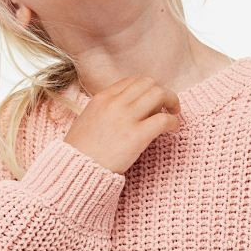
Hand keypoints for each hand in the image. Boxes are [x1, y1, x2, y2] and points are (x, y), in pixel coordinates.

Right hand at [64, 75, 181, 173]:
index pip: (132, 81)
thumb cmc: (81, 150)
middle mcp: (115, 103)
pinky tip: (173, 129)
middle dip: (162, 92)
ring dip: (171, 101)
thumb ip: (107, 109)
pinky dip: (173, 122)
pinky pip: (164, 119)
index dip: (147, 88)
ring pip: (159, 94)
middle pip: (148, 83)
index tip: (152, 100)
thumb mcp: (89, 119)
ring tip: (174, 114)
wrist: (76, 170)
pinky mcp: (137, 136)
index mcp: (102, 98)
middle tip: (167, 105)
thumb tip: (129, 110)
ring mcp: (126, 118)